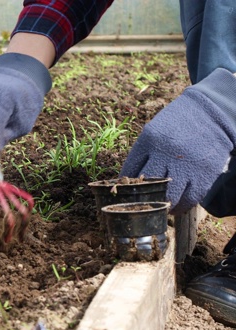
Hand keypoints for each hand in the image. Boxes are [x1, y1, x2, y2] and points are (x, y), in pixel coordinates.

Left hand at [121, 69, 235, 213]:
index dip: (125, 186)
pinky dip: (181, 207)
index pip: (130, 171)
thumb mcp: (153, 131)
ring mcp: (187, 165)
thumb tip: (128, 179)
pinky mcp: (204, 174)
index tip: (124, 194)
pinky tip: (176, 208)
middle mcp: (166, 154)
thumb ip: (143, 153)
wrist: (210, 114)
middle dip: (142, 200)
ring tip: (158, 209)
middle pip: (148, 187)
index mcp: (149, 141)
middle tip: (140, 206)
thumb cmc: (176, 124)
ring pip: (170, 197)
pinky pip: (190, 199)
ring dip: (162, 207)